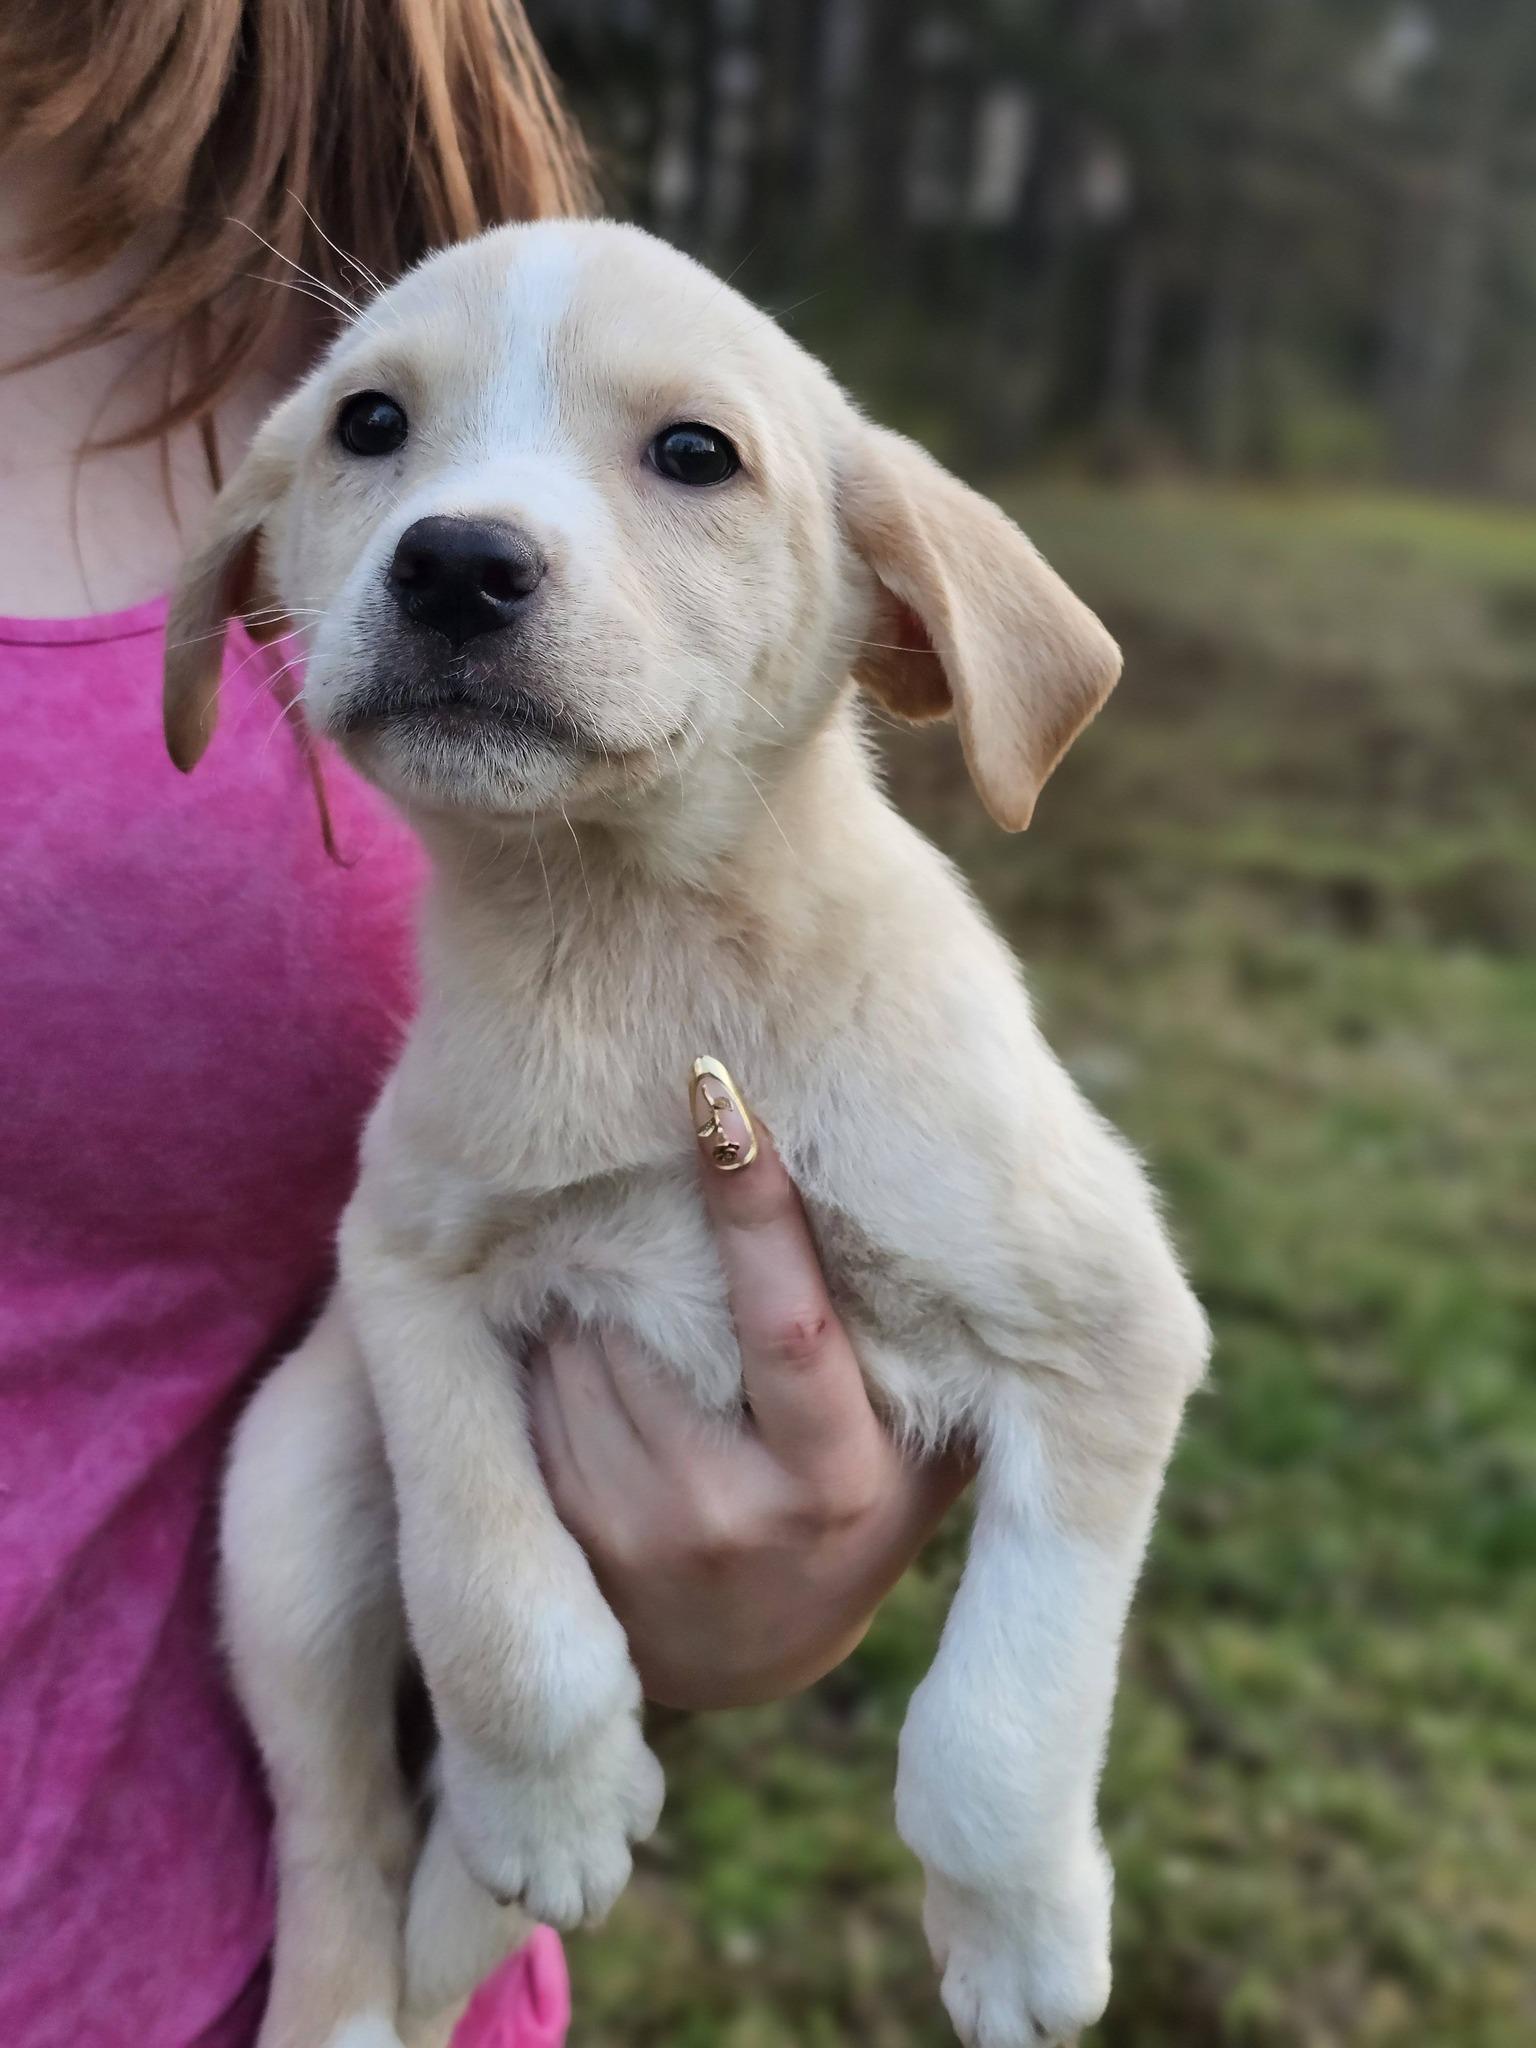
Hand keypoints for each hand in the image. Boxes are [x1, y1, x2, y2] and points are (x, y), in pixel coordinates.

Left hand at [528, 1084, 970, 1709]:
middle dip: (649, 1223)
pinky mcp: (558, 1534)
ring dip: (591, 1276)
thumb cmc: (858, 1511)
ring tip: (618, 1243)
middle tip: (640, 1135)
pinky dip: (548, 1332)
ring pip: (582, 1342)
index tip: (723, 1092)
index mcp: (836, 1484)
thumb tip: (950, 1199)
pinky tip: (577, 1313)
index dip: (755, 1207)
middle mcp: (725, 1513)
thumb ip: (927, 1354)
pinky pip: (529, 1389)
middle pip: (660, 1316)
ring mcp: (628, 1530)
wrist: (747, 1653)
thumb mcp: (921, 1451)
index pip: (790, 1323)